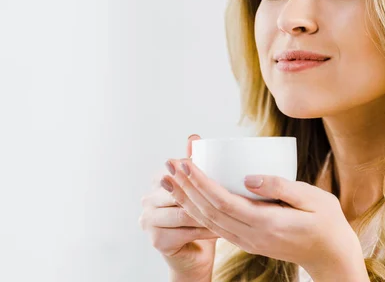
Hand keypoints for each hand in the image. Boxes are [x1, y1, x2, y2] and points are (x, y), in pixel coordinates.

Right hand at [139, 135, 218, 278]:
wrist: (194, 252)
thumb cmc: (199, 214)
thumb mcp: (197, 186)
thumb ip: (194, 162)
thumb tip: (193, 137)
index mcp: (157, 182)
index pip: (177, 173)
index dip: (195, 172)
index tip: (216, 172)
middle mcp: (147, 200)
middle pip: (180, 193)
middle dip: (204, 193)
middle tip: (228, 192)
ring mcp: (149, 220)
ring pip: (185, 213)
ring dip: (208, 213)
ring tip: (230, 211)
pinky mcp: (157, 240)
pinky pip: (187, 232)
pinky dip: (207, 231)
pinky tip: (224, 229)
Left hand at [162, 157, 363, 275]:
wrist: (330, 255)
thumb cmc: (327, 223)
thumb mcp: (314, 198)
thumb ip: (281, 187)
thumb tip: (248, 177)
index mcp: (267, 223)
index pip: (223, 202)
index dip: (200, 182)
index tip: (186, 163)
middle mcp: (252, 235)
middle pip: (208, 211)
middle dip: (185, 187)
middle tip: (168, 164)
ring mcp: (247, 241)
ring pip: (207, 221)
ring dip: (186, 199)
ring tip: (170, 179)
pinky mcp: (247, 241)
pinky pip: (215, 226)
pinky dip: (197, 210)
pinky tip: (189, 198)